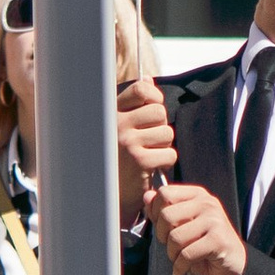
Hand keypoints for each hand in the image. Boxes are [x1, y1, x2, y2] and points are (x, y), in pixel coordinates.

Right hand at [115, 77, 176, 218]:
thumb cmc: (115, 158)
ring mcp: (127, 142)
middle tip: (149, 141)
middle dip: (160, 126)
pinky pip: (169, 154)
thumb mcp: (119, 127)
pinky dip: (165, 162)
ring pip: (166, 133)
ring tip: (148, 154)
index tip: (152, 111)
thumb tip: (147, 79)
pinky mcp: (139, 161)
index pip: (141, 89)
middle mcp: (116, 124)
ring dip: (163, 146)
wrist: (105, 194)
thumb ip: (133, 103)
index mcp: (111, 113)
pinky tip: (151, 167)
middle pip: (159, 112)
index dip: (154, 97)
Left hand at [146, 176, 246, 274]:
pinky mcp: (218, 240)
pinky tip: (181, 270)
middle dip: (163, 236)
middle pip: (167, 215)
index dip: (156, 213)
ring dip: (172, 254)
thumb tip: (147, 196)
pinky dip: (179, 266)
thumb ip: (163, 210)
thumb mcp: (181, 224)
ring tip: (178, 258)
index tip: (163, 228)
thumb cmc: (203, 243)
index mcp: (197, 195)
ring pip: (175, 237)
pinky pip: (186, 254)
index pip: (165, 193)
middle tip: (171, 246)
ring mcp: (214, 220)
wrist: (231, 262)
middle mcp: (207, 203)